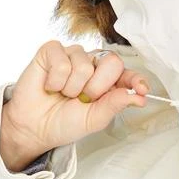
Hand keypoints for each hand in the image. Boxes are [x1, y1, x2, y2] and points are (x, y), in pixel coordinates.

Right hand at [0, 41, 148, 171]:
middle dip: (98, 87)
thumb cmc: (65, 122)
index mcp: (107, 83)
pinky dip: (56, 80)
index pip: (127, 74)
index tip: (142, 89)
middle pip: (111, 62)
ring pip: (84, 63)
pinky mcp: (52, 52)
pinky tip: (51, 87)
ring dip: (73, 87)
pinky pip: (62, 61)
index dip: (135, 79)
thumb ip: (115, 105)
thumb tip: (138, 96)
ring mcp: (73, 57)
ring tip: (63, 94)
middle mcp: (93, 66)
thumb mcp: (95, 119)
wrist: (35, 127)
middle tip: (83, 99)